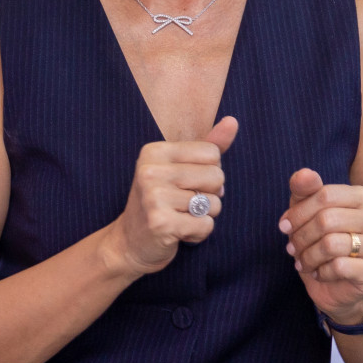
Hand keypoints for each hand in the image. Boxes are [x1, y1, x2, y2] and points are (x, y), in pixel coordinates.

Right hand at [103, 117, 238, 276]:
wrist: (130, 242)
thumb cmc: (161, 202)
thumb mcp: (179, 168)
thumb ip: (208, 145)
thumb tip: (232, 121)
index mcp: (154, 152)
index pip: (212, 153)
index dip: (208, 172)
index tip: (186, 183)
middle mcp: (150, 170)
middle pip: (217, 177)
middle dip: (210, 195)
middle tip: (184, 203)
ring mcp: (153, 197)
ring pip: (214, 204)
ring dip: (204, 216)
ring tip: (180, 217)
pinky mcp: (161, 223)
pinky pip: (206, 226)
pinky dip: (198, 234)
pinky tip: (178, 233)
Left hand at [280, 169, 362, 326]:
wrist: (341, 286)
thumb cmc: (323, 242)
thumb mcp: (308, 212)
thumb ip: (304, 190)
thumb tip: (304, 173)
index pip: (325, 194)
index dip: (298, 212)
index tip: (284, 227)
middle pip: (326, 219)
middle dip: (301, 236)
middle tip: (292, 248)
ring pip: (331, 244)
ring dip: (308, 255)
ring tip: (303, 261)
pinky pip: (339, 266)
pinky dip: (321, 271)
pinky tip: (320, 273)